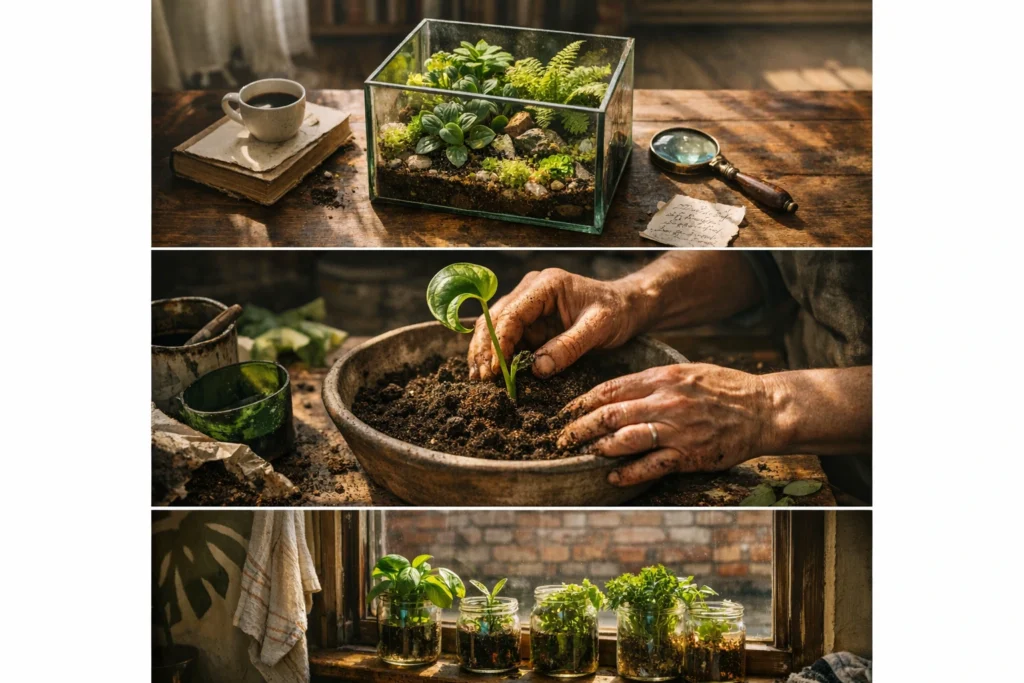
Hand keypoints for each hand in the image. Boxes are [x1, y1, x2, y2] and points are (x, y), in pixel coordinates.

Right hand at [468, 268, 648, 379]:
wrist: (626, 307)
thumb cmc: (616, 312)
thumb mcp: (598, 328)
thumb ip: (568, 347)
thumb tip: (537, 368)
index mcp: (545, 285)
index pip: (511, 313)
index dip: (499, 342)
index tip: (496, 370)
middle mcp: (530, 290)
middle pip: (494, 318)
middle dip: (484, 349)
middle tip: (480, 378)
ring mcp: (527, 305)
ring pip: (493, 327)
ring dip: (484, 353)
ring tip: (479, 379)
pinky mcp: (529, 321)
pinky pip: (506, 337)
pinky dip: (496, 355)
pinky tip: (492, 374)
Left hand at [558, 363, 771, 486]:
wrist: (764, 410)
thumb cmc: (723, 388)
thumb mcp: (686, 371)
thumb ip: (653, 380)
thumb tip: (618, 390)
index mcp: (662, 378)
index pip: (610, 389)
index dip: (582, 402)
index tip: (566, 412)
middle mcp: (665, 402)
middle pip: (610, 415)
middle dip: (579, 428)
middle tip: (561, 438)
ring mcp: (676, 430)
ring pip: (624, 440)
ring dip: (598, 449)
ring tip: (583, 454)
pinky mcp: (688, 455)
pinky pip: (649, 466)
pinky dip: (626, 473)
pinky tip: (612, 476)